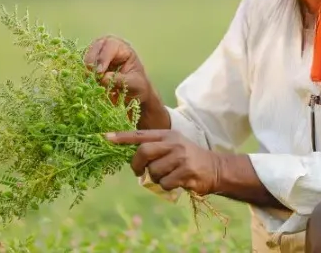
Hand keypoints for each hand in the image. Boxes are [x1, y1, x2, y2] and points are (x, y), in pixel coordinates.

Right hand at [84, 35, 168, 129]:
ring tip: (87, 78)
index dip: (104, 57)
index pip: (111, 45)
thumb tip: (103, 78)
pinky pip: (82, 63)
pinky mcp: (90, 64)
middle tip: (89, 74)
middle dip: (92, 59)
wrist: (132, 94)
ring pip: (87, 53)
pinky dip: (81, 71)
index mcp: (123, 48)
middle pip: (97, 45)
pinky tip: (84, 80)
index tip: (100, 72)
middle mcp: (109, 47)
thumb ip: (120, 80)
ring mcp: (98, 54)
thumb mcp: (134, 84)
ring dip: (86, 65)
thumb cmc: (136, 86)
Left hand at [106, 130, 221, 195]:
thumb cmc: (188, 159)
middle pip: (143, 151)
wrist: (216, 169)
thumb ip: (155, 148)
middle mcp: (173, 143)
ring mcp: (180, 157)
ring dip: (156, 178)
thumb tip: (131, 157)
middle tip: (138, 172)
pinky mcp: (186, 172)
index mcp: (167, 135)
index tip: (105, 138)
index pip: (140, 134)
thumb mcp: (173, 146)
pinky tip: (177, 182)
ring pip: (153, 171)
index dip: (122, 137)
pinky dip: (166, 186)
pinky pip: (164, 183)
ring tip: (168, 175)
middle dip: (136, 164)